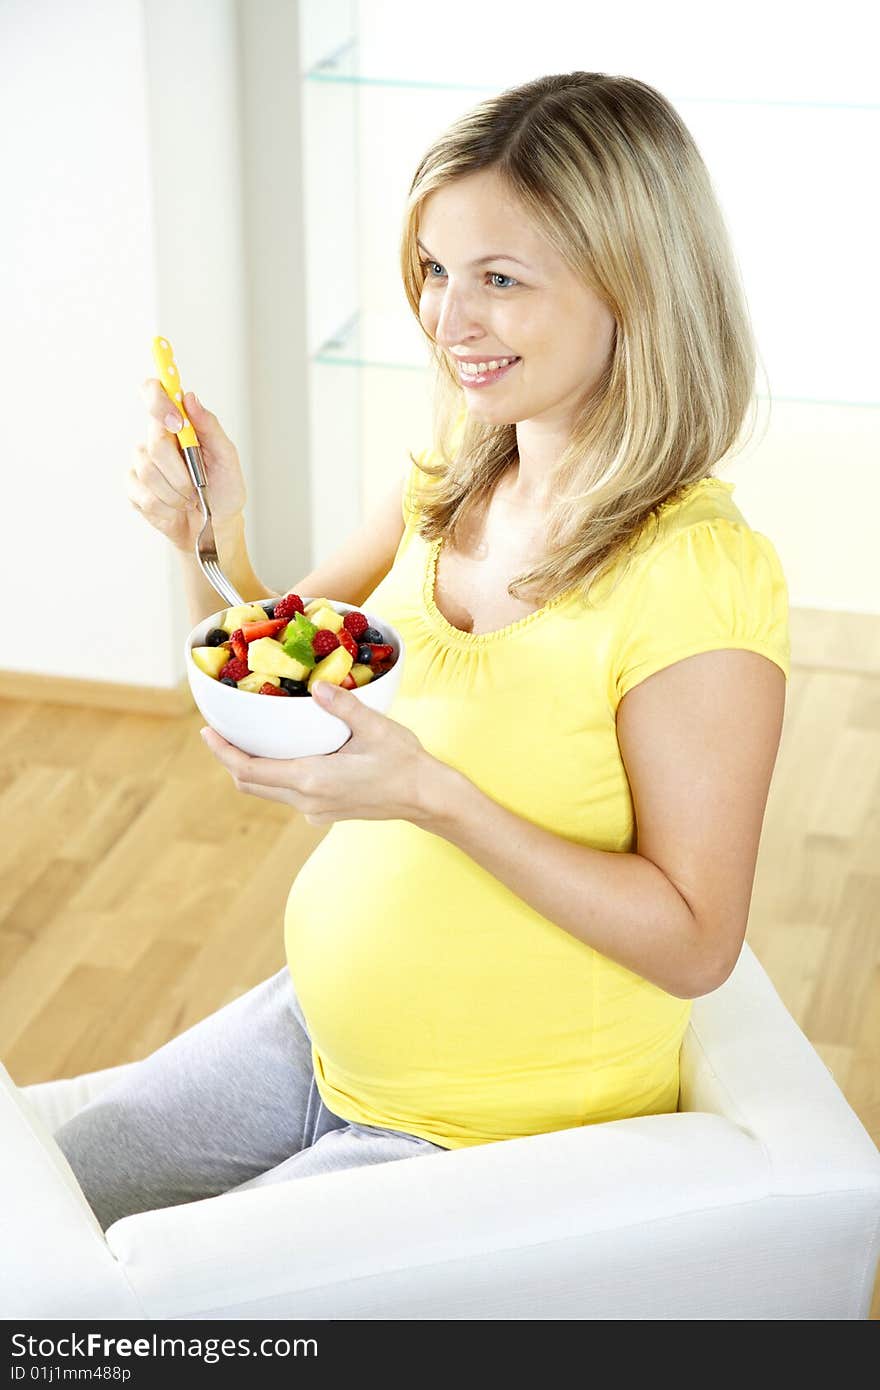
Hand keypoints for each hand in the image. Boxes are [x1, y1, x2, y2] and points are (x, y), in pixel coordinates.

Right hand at [128, 382, 246, 551]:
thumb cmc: (224, 488)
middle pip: (155, 441)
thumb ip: (210, 426)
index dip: (158, 401)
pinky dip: (166, 507)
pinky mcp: (133, 487)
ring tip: (189, 499)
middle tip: (196, 485)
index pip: (153, 392)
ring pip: (149, 472)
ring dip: (176, 492)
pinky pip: (144, 495)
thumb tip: (190, 398)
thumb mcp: (227, 457)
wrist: (215, 525)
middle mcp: (156, 438)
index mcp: (178, 423)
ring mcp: (141, 462)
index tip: (177, 423)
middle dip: (181, 471)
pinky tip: (175, 508)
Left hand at [199, 680, 438, 826]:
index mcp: (312, 779)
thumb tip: (319, 686)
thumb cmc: (404, 763)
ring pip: (269, 791)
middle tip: (219, 732)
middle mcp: (307, 800)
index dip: (223, 753)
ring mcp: (316, 810)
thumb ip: (344, 706)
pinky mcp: (326, 813)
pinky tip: (287, 755)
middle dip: (231, 759)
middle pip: (252, 784)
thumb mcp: (376, 728)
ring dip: (253, 768)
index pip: (250, 770)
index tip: (207, 732)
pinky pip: (289, 795)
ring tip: (247, 740)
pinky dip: (277, 775)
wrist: (427, 799)